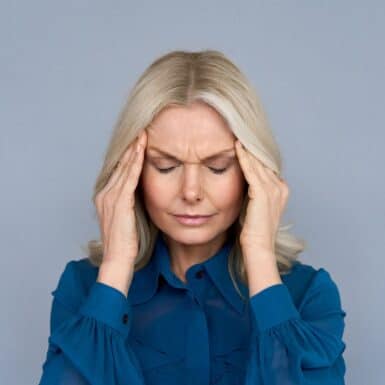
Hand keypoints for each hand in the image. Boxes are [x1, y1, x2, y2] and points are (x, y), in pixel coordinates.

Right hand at [95, 130, 146, 264]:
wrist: (117, 259)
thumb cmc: (125, 242)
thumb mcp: (127, 217)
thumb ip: (130, 202)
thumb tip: (140, 192)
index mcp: (105, 196)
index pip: (118, 171)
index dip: (128, 156)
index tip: (138, 142)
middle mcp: (104, 193)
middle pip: (120, 165)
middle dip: (131, 148)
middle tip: (140, 131)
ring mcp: (110, 197)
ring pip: (124, 168)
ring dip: (134, 150)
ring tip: (142, 135)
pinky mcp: (119, 202)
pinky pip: (129, 178)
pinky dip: (135, 163)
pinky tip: (141, 151)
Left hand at [234, 140, 288, 253]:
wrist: (259, 247)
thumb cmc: (254, 230)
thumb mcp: (256, 206)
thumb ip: (254, 192)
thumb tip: (245, 181)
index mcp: (281, 190)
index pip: (266, 166)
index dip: (255, 155)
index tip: (244, 142)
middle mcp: (280, 187)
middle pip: (263, 162)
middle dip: (251, 148)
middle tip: (240, 132)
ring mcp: (273, 189)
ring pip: (257, 163)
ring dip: (247, 149)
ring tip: (237, 135)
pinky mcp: (262, 193)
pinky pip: (251, 170)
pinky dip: (243, 157)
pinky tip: (236, 147)